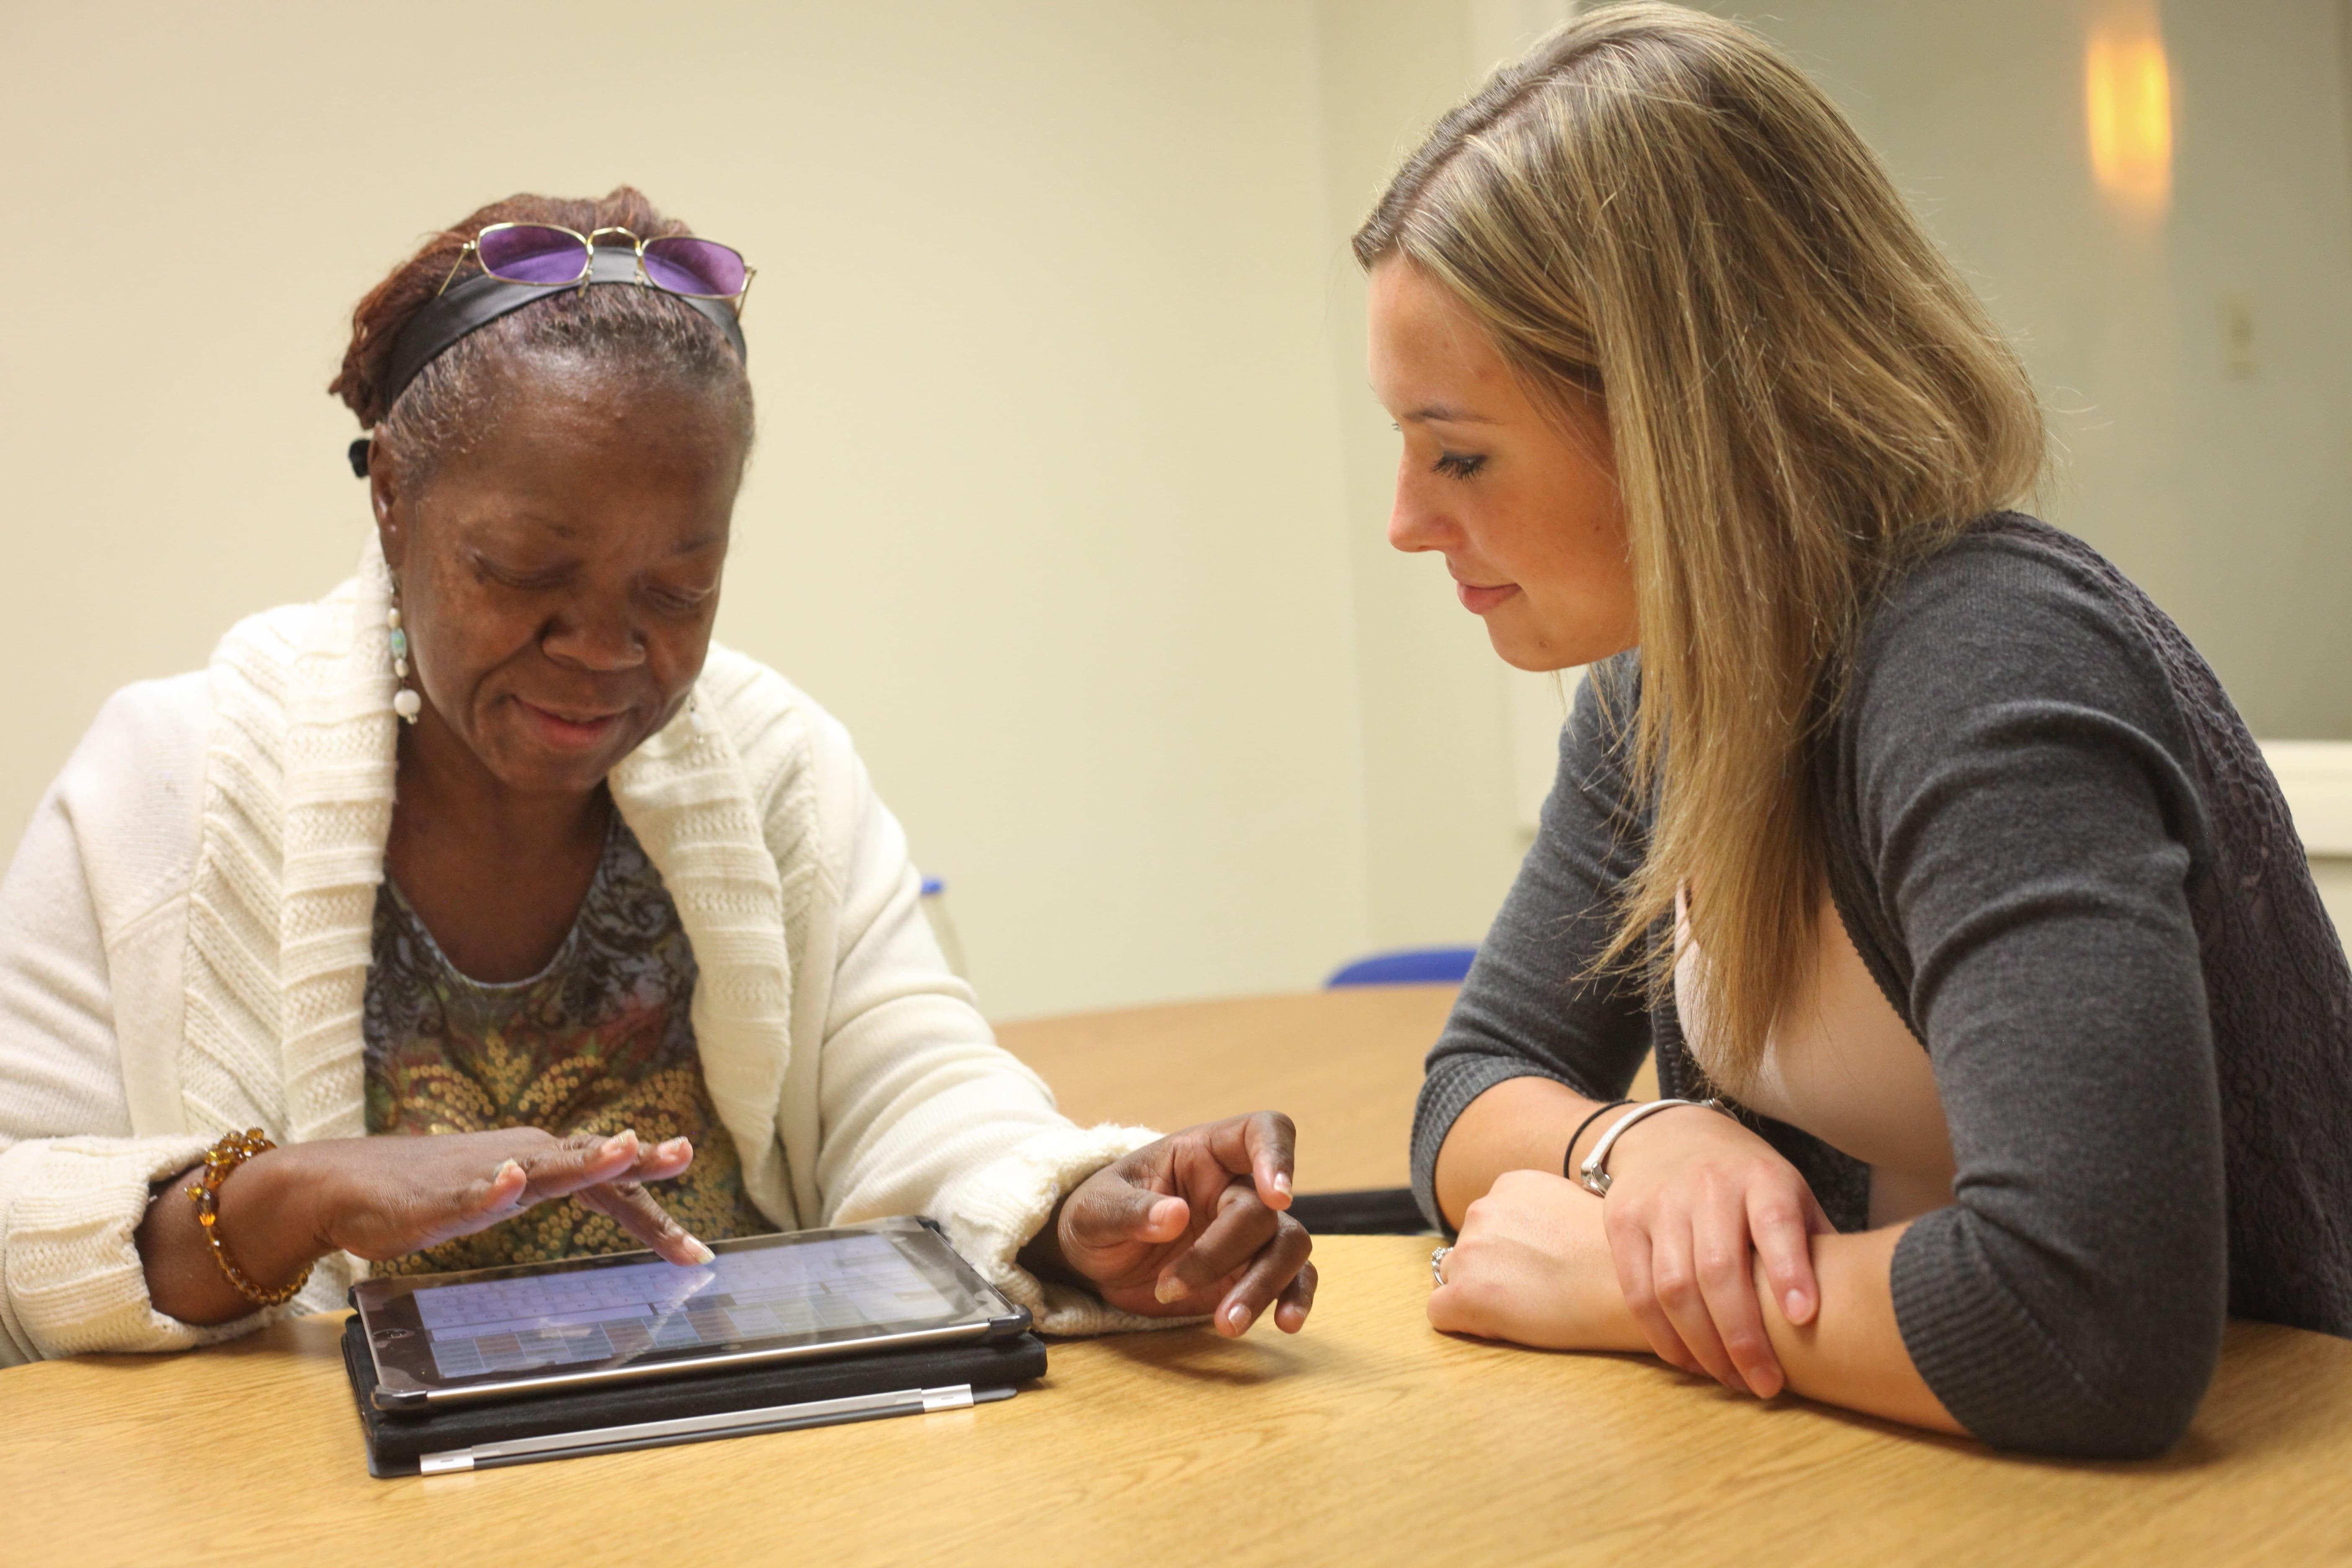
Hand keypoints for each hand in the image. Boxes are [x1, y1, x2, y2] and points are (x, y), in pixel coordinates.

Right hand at [291, 1127, 709, 1265]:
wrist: (347, 1185)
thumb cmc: (434, 1189)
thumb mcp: (514, 1192)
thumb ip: (560, 1187)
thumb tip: (619, 1191)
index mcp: (543, 1164)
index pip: (613, 1188)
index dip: (656, 1219)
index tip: (697, 1253)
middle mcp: (522, 1159)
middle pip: (593, 1164)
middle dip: (640, 1161)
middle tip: (685, 1153)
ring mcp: (482, 1175)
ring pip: (543, 1166)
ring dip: (585, 1158)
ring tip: (625, 1146)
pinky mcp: (437, 1197)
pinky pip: (469, 1193)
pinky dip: (492, 1187)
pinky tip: (510, 1180)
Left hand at [1026, 1112, 1315, 1335]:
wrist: (1093, 1259)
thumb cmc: (1095, 1216)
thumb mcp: (1093, 1210)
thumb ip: (1130, 1210)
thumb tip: (1174, 1215)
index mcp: (1203, 1153)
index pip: (1261, 1131)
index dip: (1278, 1156)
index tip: (1277, 1197)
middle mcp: (1235, 1186)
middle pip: (1265, 1210)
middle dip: (1225, 1254)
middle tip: (1170, 1289)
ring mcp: (1248, 1232)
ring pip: (1288, 1246)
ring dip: (1264, 1286)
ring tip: (1226, 1324)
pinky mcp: (1249, 1271)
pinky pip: (1293, 1278)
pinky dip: (1295, 1297)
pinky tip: (1285, 1323)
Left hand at [1427, 1168, 1647, 1350]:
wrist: (1635, 1290)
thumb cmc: (1618, 1258)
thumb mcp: (1570, 1210)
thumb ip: (1536, 1217)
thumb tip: (1522, 1242)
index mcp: (1508, 1184)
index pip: (1486, 1224)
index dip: (1508, 1254)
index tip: (1541, 1267)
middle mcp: (1482, 1209)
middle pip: (1468, 1250)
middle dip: (1490, 1273)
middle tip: (1536, 1293)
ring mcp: (1471, 1250)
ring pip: (1453, 1279)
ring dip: (1478, 1296)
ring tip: (1527, 1310)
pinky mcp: (1466, 1294)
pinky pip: (1440, 1313)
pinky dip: (1464, 1324)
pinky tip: (1504, 1327)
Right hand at [1586, 1103, 1831, 1396]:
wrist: (1669, 1136)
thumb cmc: (1747, 1183)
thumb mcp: (1790, 1195)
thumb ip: (1815, 1245)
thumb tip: (1860, 1310)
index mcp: (1761, 1177)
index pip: (1775, 1222)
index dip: (1790, 1270)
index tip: (1805, 1319)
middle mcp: (1708, 1185)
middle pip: (1718, 1270)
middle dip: (1743, 1337)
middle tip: (1765, 1384)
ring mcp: (1659, 1202)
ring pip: (1673, 1287)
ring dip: (1703, 1347)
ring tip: (1730, 1379)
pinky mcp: (1622, 1221)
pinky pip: (1637, 1291)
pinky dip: (1662, 1336)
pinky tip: (1689, 1361)